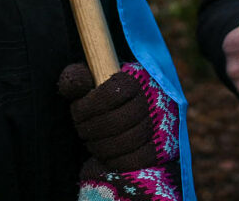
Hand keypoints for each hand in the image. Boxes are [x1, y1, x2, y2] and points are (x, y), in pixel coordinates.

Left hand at [59, 62, 178, 177]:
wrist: (142, 103)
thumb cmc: (109, 91)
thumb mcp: (91, 78)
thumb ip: (77, 79)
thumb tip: (75, 83)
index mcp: (134, 78)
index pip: (108, 95)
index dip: (87, 108)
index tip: (78, 113)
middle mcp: (151, 98)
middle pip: (115, 121)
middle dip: (91, 130)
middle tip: (83, 132)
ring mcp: (160, 122)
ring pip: (127, 141)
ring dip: (102, 147)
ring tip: (93, 144)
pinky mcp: (162, 144)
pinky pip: (138, 158)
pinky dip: (117, 160)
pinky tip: (107, 156)